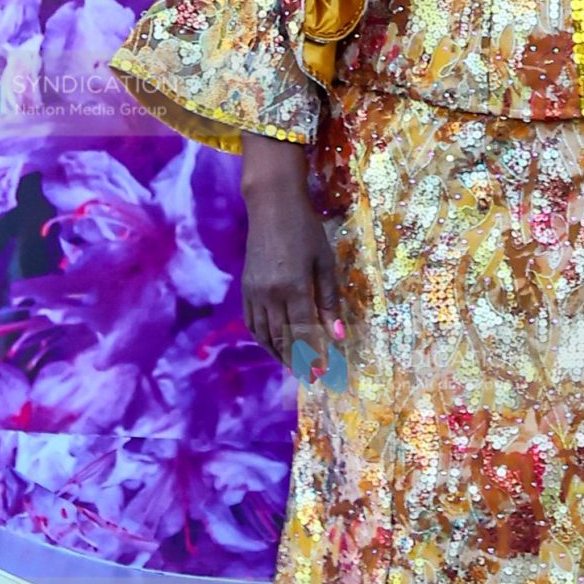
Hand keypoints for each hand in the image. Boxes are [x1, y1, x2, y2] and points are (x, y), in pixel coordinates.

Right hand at [239, 135, 343, 385]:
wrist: (271, 206)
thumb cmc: (306, 230)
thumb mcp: (325, 262)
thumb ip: (329, 300)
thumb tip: (338, 335)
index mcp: (294, 287)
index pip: (304, 332)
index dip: (313, 356)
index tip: (323, 374)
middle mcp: (270, 294)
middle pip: (283, 338)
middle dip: (297, 361)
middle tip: (311, 377)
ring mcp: (254, 292)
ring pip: (265, 335)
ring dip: (279, 354)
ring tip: (294, 366)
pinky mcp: (246, 288)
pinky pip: (252, 322)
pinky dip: (263, 339)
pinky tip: (273, 346)